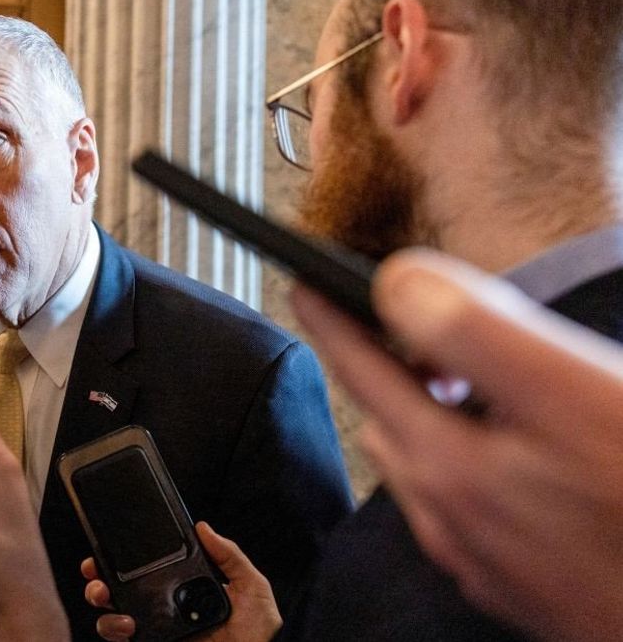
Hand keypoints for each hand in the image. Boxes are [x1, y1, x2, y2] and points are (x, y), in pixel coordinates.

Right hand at [82, 522, 279, 641]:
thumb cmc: (256, 637)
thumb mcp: (252, 589)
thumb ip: (231, 556)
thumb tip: (203, 527)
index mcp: (184, 589)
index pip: (149, 567)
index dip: (127, 555)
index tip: (114, 542)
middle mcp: (163, 608)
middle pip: (119, 586)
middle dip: (99, 573)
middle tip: (95, 568)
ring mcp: (153, 629)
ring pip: (110, 611)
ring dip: (98, 596)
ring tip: (105, 595)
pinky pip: (118, 637)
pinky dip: (112, 626)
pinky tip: (127, 623)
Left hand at [291, 248, 622, 641]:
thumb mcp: (571, 394)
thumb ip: (477, 335)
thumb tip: (399, 286)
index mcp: (448, 468)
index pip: (363, 374)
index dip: (332, 321)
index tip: (302, 286)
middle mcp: (450, 522)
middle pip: (388, 424)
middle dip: (384, 369)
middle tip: (402, 326)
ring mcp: (484, 561)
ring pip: (424, 472)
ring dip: (426, 419)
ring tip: (462, 383)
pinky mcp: (522, 586)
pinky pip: (463, 513)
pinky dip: (465, 468)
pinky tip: (510, 460)